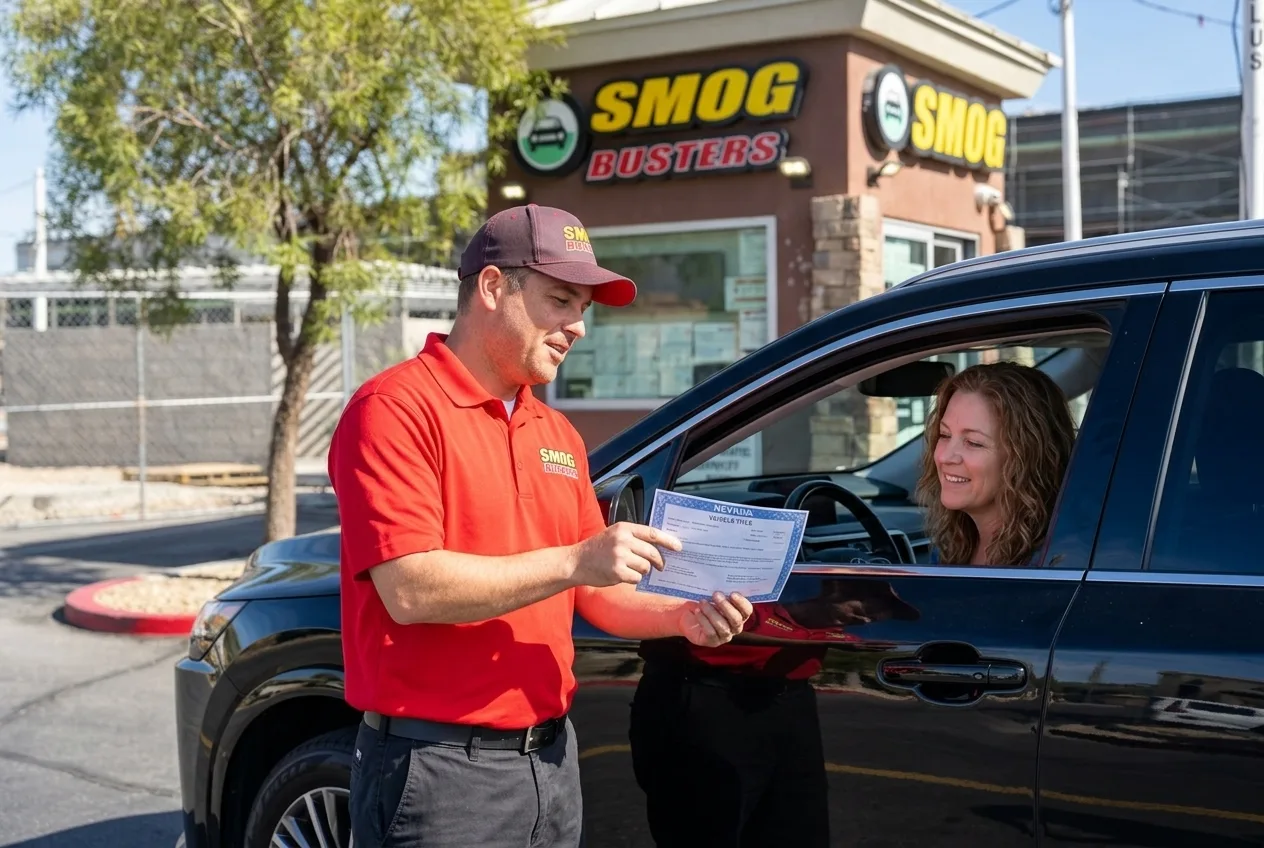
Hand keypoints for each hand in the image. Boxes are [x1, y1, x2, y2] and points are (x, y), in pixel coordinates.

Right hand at [568, 522, 682, 587]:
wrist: (576, 562)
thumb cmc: (597, 549)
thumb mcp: (614, 535)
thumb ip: (634, 538)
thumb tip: (659, 548)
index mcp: (624, 528)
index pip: (652, 533)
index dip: (668, 541)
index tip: (679, 547)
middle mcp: (622, 540)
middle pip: (652, 552)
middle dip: (659, 561)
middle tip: (660, 566)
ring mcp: (619, 556)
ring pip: (645, 566)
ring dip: (643, 571)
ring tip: (631, 569)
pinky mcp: (617, 572)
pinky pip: (637, 578)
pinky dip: (634, 579)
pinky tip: (623, 576)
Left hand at [678, 592, 753, 647]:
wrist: (687, 614)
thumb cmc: (705, 603)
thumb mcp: (714, 596)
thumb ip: (723, 592)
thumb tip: (724, 581)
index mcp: (739, 615)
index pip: (747, 611)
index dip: (742, 603)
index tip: (732, 593)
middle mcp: (735, 627)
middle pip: (736, 620)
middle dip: (726, 606)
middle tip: (716, 595)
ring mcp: (724, 636)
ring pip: (723, 627)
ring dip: (712, 613)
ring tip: (702, 602)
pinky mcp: (712, 641)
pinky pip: (710, 632)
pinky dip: (704, 620)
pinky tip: (697, 611)